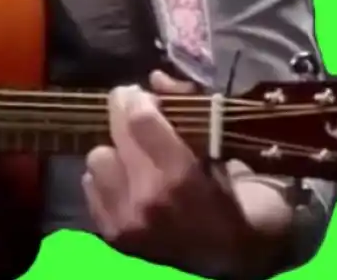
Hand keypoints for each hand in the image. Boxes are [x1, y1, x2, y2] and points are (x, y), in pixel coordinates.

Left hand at [83, 70, 261, 274]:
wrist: (242, 257)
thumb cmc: (245, 198)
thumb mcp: (233, 148)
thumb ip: (194, 109)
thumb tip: (157, 79)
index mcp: (181, 177)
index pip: (140, 119)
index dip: (139, 97)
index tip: (145, 93)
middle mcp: (147, 200)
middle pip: (115, 136)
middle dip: (125, 115)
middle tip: (139, 112)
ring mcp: (128, 222)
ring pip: (98, 160)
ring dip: (116, 151)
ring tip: (137, 155)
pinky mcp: (116, 237)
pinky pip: (91, 189)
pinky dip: (109, 179)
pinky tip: (130, 180)